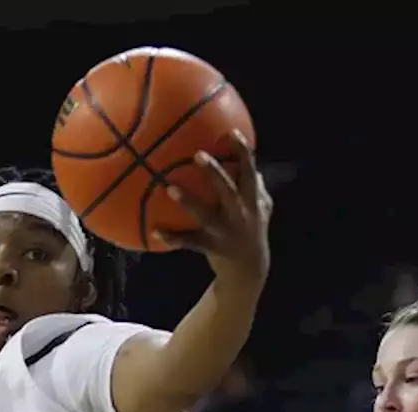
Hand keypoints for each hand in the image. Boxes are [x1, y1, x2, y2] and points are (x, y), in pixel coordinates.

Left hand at [155, 130, 271, 285]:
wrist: (249, 271)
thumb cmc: (251, 231)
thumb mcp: (261, 209)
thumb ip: (257, 187)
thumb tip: (253, 163)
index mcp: (252, 201)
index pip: (250, 172)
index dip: (243, 153)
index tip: (232, 134)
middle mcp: (241, 214)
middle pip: (228, 189)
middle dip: (215, 172)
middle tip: (198, 153)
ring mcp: (226, 232)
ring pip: (206, 215)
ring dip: (188, 202)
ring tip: (169, 189)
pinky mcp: (212, 247)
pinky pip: (189, 242)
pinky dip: (173, 237)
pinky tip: (156, 230)